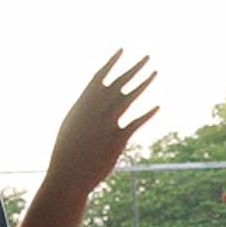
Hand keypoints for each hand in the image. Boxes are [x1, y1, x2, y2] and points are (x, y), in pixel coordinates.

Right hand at [48, 50, 157, 195]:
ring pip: (129, 98)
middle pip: (118, 83)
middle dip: (134, 68)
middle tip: (147, 56)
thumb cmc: (67, 152)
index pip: (99, 77)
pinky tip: (157, 106)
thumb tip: (93, 100)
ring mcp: (106, 125)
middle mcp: (95, 111)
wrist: (67, 176)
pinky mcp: (117, 140)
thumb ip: (84, 110)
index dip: (111, 63)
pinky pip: (135, 123)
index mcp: (82, 104)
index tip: (122, 50)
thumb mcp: (71, 125)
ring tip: (155, 72)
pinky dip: (147, 114)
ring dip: (144, 84)